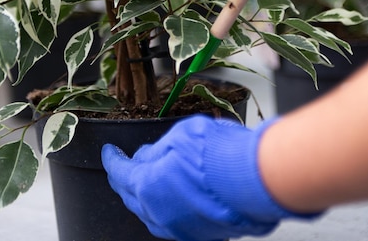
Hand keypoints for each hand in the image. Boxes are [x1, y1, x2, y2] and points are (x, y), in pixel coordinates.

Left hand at [101, 115, 319, 240]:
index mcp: (147, 186)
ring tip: (153, 181)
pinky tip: (177, 197)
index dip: (113, 159)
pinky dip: (168, 208)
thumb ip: (159, 150)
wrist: (256, 179)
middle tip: (128, 166)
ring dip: (147, 197)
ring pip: (152, 214)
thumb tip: (148, 156)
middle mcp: (159, 213)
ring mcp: (180, 228)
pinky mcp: (201, 234)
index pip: (119, 173)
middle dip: (127, 180)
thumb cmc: (221, 156)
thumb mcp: (181, 137)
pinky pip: (174, 223)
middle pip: (131, 197)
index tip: (110, 152)